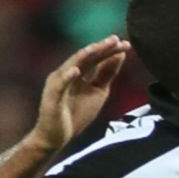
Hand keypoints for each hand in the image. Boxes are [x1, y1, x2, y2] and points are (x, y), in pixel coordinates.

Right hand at [29, 36, 129, 153]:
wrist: (56, 138)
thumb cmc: (76, 114)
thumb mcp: (98, 91)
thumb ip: (107, 74)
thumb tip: (120, 54)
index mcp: (78, 73)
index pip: (95, 58)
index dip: (109, 50)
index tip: (126, 44)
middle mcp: (66, 74)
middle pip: (85, 57)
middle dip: (100, 48)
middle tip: (116, 39)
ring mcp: (58, 84)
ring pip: (71, 65)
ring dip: (83, 56)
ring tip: (96, 47)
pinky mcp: (51, 97)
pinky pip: (59, 85)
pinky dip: (66, 77)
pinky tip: (75, 70)